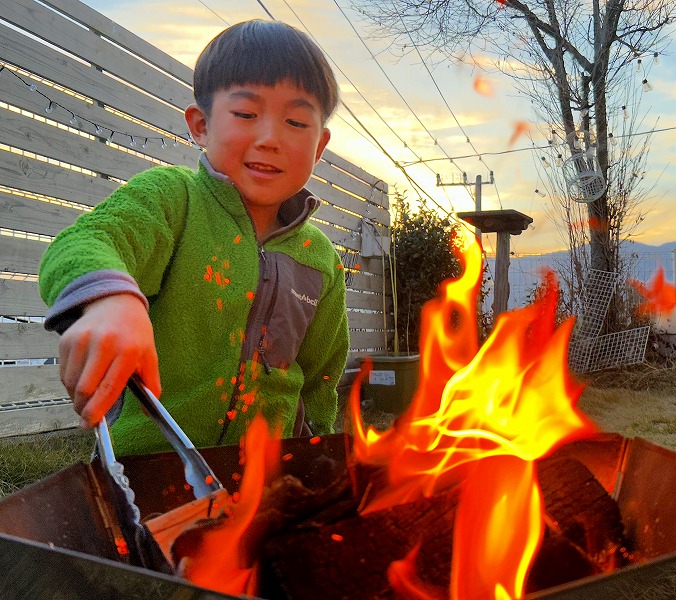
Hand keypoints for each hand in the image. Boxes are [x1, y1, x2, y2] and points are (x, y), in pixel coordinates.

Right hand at [58, 294, 160, 427]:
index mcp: (127, 351)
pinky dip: (70, 383)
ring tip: (87, 398)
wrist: (115, 303)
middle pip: (84, 389)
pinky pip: (63, 372)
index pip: (108, 387)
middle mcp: (102, 344)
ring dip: (76, 397)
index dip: (97, 409)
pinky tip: (82, 380)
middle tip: (88, 417)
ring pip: (70, 383)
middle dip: (83, 408)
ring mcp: (82, 341)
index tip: (91, 424)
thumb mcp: (150, 355)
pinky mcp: (66, 340)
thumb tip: (148, 412)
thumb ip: (150, 384)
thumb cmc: (135, 333)